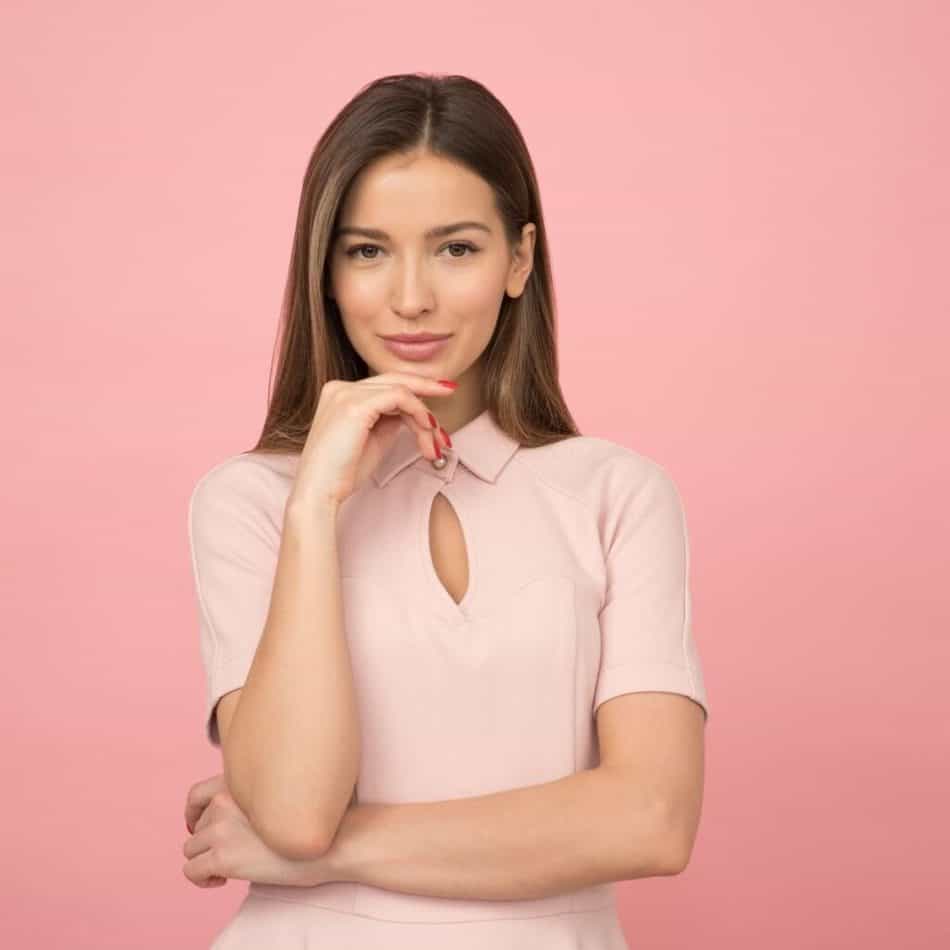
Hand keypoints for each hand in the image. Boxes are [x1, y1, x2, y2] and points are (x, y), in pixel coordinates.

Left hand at [182, 776, 320, 888]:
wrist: (329, 843)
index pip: (195, 795)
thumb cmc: (310, 823)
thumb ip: (247, 800)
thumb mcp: (275, 796)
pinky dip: (201, 879)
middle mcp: (225, 800)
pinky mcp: (222, 856)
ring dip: (206, 860)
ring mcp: (222, 828)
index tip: (202, 829)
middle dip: (209, 842)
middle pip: (197, 826)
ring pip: (190, 849)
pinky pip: (190, 871)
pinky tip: (222, 880)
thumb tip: (222, 823)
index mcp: (238, 783)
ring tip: (229, 869)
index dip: (194, 815)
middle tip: (233, 854)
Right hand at [289, 373, 455, 508]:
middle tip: (451, 391)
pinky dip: (418, 413)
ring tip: (435, 441)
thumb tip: (412, 413)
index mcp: (340, 393)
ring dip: (424, 416)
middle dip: (426, 386)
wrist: (319, 491)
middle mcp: (341, 387)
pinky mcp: (354, 405)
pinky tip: (426, 431)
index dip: (415, 391)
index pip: (385, 385)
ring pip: (401, 390)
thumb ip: (389, 420)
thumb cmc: (343, 473)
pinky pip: (399, 397)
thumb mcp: (373, 439)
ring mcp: (346, 393)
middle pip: (394, 380)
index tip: (434, 401)